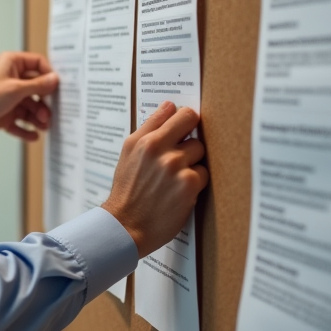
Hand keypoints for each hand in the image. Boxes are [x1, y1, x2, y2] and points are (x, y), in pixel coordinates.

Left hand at [0, 52, 58, 141]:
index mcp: (12, 63)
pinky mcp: (7, 112)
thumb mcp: (15, 90)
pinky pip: (22, 120)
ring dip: (38, 117)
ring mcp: (10, 96)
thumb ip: (38, 85)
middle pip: (38, 88)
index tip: (57, 87)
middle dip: (44, 102)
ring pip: (31, 106)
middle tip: (48, 113)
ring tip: (42, 126)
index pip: (38, 63)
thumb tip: (54, 79)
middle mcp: (12, 78)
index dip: (49, 74)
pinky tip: (33, 135)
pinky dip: (27, 128)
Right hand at [102, 102, 208, 256]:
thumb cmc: (127, 189)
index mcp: (146, 139)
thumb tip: (169, 105)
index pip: (180, 113)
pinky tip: (180, 191)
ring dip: (192, 163)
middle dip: (189, 142)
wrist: (126, 225)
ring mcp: (176, 166)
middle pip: (194, 129)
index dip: (186, 120)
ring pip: (200, 152)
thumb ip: (150, 126)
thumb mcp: (129, 151)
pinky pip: (204, 173)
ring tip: (175, 177)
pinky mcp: (189, 184)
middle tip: (178, 158)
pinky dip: (195, 182)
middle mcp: (160, 149)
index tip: (184, 127)